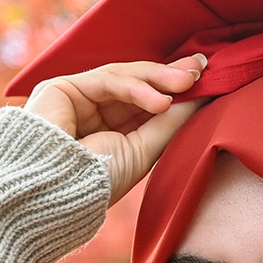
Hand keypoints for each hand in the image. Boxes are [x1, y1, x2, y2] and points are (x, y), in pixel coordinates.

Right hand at [23, 56, 207, 204]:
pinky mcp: (61, 88)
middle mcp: (94, 109)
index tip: (207, 75)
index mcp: (113, 127)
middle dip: (170, 74)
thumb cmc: (96, 183)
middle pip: (137, 82)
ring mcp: (77, 97)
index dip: (174, 85)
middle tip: (202, 67)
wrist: (55, 195)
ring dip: (159, 78)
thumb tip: (202, 94)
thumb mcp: (143, 150)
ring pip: (124, 76)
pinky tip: (160, 101)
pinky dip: (136, 89)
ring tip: (188, 83)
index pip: (147, 98)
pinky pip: (106, 81)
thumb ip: (170, 122)